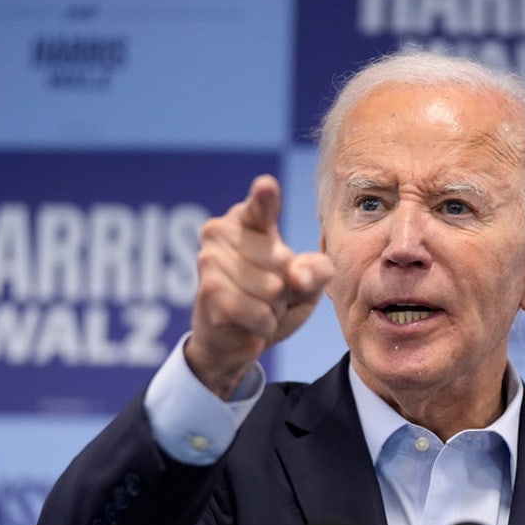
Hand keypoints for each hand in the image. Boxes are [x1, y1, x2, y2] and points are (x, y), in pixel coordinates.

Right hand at [185, 174, 333, 397]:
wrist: (235, 338)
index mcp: (248, 218)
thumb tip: (298, 276)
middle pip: (283, 261)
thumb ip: (316, 271)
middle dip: (287, 287)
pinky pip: (259, 312)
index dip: (265, 197)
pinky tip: (250, 322)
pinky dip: (264, 324)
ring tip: (257, 306)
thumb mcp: (306, 282)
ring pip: (272, 289)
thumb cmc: (272, 299)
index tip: (266, 186)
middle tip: (270, 293)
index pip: (261, 205)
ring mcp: (209, 259)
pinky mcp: (208, 292)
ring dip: (274, 308)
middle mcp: (221, 230)